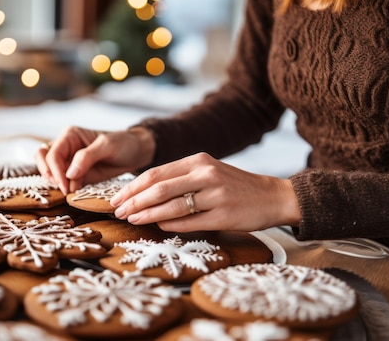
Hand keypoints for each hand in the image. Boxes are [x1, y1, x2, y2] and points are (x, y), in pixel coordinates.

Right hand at [34, 126, 155, 193]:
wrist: (136, 153)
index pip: (53, 154)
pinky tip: (74, 192)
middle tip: (65, 189)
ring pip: (48, 170)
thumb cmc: (123, 144)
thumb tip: (68, 174)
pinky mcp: (74, 173)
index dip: (56, 171)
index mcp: (70, 135)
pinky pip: (61, 180)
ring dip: (55, 182)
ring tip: (70, 190)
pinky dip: (63, 187)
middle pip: (43, 159)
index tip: (66, 186)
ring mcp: (68, 160)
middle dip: (50, 175)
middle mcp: (65, 146)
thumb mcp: (107, 146)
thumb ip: (86, 157)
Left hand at [110, 152, 300, 231]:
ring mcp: (215, 195)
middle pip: (159, 188)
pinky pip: (189, 223)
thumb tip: (144, 195)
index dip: (132, 187)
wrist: (273, 197)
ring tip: (131, 220)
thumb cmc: (234, 186)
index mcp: (199, 161)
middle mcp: (206, 174)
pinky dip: (169, 225)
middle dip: (133, 201)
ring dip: (147, 215)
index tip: (116, 197)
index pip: (156, 173)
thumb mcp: (208, 172)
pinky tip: (158, 227)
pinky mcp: (223, 216)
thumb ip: (180, 179)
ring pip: (171, 206)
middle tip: (117, 211)